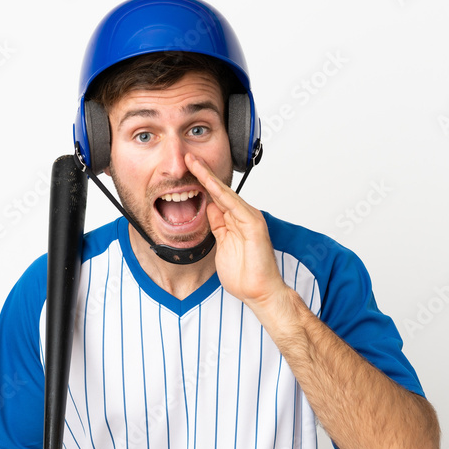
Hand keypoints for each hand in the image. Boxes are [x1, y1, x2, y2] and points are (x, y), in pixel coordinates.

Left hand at [185, 153, 286, 308]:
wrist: (260, 292)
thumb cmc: (244, 275)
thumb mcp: (221, 245)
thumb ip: (217, 226)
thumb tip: (209, 208)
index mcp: (235, 221)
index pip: (216, 197)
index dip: (202, 182)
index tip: (188, 169)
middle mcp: (243, 216)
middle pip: (220, 190)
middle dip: (203, 173)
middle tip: (188, 157)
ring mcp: (249, 218)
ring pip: (225, 193)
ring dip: (209, 177)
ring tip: (194, 163)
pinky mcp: (253, 224)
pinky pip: (234, 205)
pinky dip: (221, 193)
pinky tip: (208, 183)